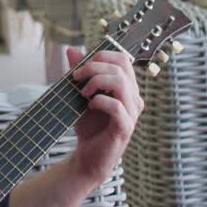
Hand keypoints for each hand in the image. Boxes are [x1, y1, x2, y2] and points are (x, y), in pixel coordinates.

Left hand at [66, 47, 143, 184]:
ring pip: (121, 83)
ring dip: (97, 81)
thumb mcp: (79, 95)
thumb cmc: (88, 125)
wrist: (87, 156)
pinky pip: (116, 106)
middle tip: (75, 78)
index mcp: (127, 87)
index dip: (101, 57)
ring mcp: (132, 113)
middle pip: (120, 67)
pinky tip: (89, 106)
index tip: (80, 66)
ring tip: (82, 92)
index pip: (122, 59)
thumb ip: (79, 72)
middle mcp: (134, 98)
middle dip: (93, 67)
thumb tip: (71, 49)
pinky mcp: (125, 128)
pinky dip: (99, 101)